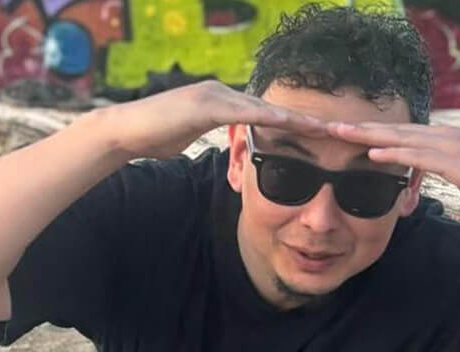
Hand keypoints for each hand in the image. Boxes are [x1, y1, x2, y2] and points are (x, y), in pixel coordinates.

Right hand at [101, 81, 328, 159]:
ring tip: (323, 127)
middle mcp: (222, 94)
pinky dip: (267, 116)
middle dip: (303, 120)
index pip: (264, 115)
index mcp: (221, 103)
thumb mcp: (189, 139)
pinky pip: (243, 111)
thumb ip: (209, 138)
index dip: (292, 125)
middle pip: (271, 108)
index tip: (318, 136)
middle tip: (335, 129)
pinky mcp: (206, 103)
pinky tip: (288, 122)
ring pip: (263, 107)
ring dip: (294, 118)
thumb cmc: (153, 138)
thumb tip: (220, 148)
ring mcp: (214, 95)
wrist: (124, 132)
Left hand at [326, 120, 459, 221]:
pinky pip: (419, 157)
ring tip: (343, 133)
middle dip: (362, 126)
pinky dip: (395, 152)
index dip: (372, 128)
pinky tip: (375, 152)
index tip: (345, 129)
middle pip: (396, 128)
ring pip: (403, 138)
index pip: (402, 131)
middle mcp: (445, 136)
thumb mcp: (459, 173)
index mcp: (444, 137)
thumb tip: (411, 180)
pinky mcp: (457, 163)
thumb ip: (435, 170)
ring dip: (371, 134)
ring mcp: (452, 147)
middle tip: (330, 125)